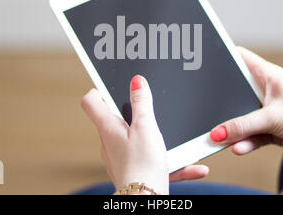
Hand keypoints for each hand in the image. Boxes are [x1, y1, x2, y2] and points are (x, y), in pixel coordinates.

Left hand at [81, 75, 207, 194]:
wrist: (145, 200)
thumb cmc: (142, 166)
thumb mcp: (145, 126)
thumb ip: (141, 102)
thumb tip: (136, 81)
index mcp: (108, 128)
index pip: (91, 102)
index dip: (99, 90)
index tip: (112, 87)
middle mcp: (109, 143)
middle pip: (114, 120)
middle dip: (132, 114)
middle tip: (147, 110)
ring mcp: (120, 158)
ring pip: (136, 141)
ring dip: (154, 139)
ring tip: (173, 142)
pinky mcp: (132, 171)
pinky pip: (149, 160)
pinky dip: (168, 161)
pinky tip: (191, 166)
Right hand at [210, 47, 282, 154]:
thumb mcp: (271, 117)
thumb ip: (242, 126)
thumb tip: (217, 133)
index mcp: (267, 75)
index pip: (240, 57)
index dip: (224, 56)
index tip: (205, 61)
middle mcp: (266, 90)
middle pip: (236, 92)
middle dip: (222, 103)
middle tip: (207, 109)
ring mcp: (267, 110)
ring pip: (242, 117)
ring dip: (233, 128)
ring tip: (220, 138)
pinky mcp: (270, 129)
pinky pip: (251, 134)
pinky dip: (245, 142)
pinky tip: (238, 147)